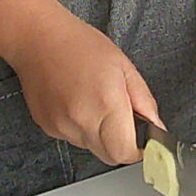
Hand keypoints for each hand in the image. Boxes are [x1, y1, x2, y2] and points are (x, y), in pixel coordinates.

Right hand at [7, 9, 159, 165]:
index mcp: (106, 103)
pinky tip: (77, 103)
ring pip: (91, 148)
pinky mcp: (48, 127)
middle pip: (110, 156)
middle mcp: (82, 119)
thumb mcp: (125, 67)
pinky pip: (73, 139)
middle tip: (121, 118)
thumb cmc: (80, 45)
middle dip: (121, 144)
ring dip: (100, 135)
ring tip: (94, 103)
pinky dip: (81, 128)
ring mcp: (61, 126)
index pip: (126, 153)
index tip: (143, 140)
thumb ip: (144, 102)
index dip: (139, 150)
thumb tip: (157, 129)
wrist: (38, 38)